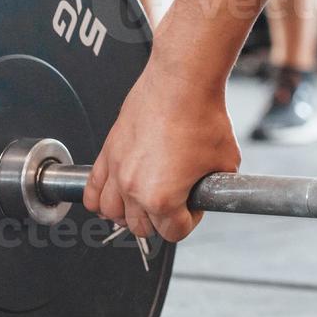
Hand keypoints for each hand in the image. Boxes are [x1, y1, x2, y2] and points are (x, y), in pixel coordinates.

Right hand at [83, 63, 239, 241]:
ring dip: (128, 213)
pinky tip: (113, 194)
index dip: (190, 220)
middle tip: (174, 201)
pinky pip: (92, 189)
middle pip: (140, 227)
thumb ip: (213, 188)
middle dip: (160, 219)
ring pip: (111, 213)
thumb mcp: (225, 164)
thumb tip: (207, 193)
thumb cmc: (201, 117)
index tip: (193, 205)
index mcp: (163, 198)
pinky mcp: (108, 152)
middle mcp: (134, 187)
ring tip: (143, 201)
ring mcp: (117, 170)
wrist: (182, 83)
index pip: (174, 232)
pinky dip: (99, 198)